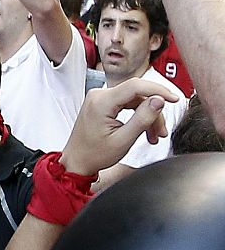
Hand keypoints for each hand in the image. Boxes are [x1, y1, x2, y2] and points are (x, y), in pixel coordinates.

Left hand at [59, 74, 182, 174]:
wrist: (76, 163)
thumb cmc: (93, 155)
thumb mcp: (123, 140)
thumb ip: (143, 118)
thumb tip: (159, 100)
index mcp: (101, 102)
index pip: (136, 86)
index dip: (159, 90)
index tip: (174, 99)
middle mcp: (98, 96)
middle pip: (138, 95)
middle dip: (153, 112)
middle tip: (161, 131)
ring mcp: (100, 98)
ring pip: (135, 100)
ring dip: (148, 116)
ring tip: (154, 135)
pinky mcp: (103, 103)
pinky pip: (128, 104)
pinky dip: (138, 116)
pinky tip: (145, 130)